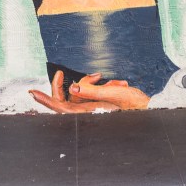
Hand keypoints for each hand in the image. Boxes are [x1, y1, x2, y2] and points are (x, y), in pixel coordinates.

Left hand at [30, 72, 150, 113]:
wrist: (152, 109)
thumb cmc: (136, 106)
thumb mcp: (114, 95)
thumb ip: (92, 92)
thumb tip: (72, 87)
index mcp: (87, 113)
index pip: (59, 108)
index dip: (45, 100)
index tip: (32, 92)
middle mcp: (87, 112)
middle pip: (66, 98)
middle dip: (64, 85)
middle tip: (62, 72)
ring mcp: (93, 108)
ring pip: (80, 92)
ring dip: (90, 83)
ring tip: (108, 80)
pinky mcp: (100, 104)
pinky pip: (92, 92)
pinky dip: (100, 85)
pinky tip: (117, 83)